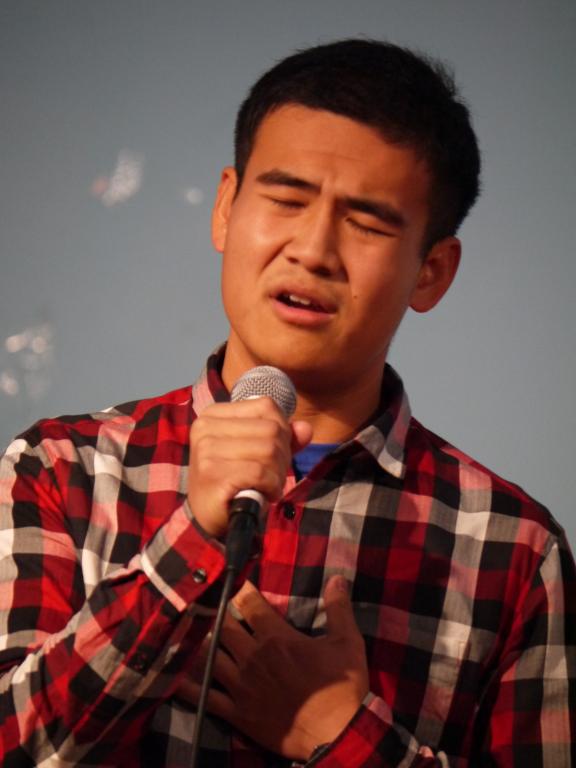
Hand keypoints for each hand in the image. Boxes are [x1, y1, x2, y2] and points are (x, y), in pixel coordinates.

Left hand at [178, 576, 368, 760]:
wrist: (336, 734)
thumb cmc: (342, 687)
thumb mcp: (348, 642)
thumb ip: (338, 608)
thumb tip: (337, 578)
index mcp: (276, 638)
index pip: (249, 604)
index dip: (239, 589)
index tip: (233, 579)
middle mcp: (253, 657)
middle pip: (224, 627)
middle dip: (217, 613)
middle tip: (210, 604)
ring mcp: (241, 686)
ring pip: (211, 656)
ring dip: (203, 643)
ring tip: (194, 633)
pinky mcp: (237, 712)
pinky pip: (206, 697)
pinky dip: (189, 685)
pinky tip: (176, 676)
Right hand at [188, 397, 311, 537]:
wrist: (207, 517)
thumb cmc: (233, 479)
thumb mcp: (257, 452)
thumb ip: (283, 437)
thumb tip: (306, 428)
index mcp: (214, 414)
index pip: (266, 406)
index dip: (282, 431)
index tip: (274, 454)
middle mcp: (205, 427)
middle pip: (271, 429)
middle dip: (283, 456)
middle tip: (272, 475)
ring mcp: (206, 449)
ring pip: (269, 450)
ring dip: (278, 473)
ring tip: (267, 485)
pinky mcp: (212, 473)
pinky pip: (260, 472)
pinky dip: (271, 486)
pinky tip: (265, 495)